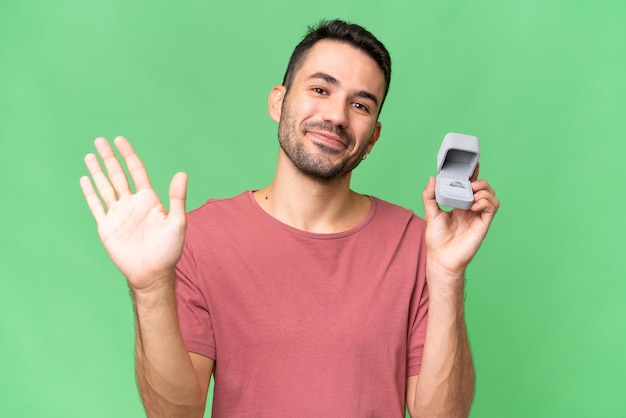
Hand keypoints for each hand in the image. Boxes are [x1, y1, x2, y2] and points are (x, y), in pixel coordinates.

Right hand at [80, 136, 187, 291]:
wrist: (152, 273)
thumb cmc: (169, 250)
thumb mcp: (177, 222)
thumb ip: (177, 198)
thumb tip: (182, 174)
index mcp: (148, 200)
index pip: (136, 171)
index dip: (128, 155)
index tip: (120, 140)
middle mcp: (132, 204)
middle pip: (117, 175)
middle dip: (109, 158)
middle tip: (100, 140)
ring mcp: (118, 214)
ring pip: (105, 187)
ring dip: (97, 171)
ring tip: (90, 155)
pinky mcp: (107, 227)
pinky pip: (96, 206)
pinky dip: (90, 192)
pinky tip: (84, 179)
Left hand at [422, 164, 498, 279]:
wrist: (441, 258)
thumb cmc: (436, 239)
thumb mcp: (430, 213)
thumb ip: (430, 196)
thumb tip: (432, 178)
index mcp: (459, 204)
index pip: (469, 185)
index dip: (473, 174)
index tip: (473, 165)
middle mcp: (470, 208)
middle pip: (483, 188)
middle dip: (479, 181)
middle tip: (470, 183)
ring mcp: (478, 216)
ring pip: (491, 195)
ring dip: (484, 190)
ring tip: (472, 193)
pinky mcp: (483, 224)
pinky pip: (492, 207)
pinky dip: (486, 201)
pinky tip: (474, 205)